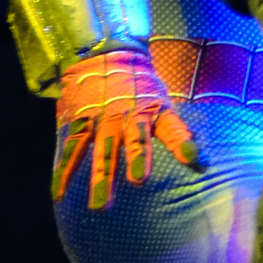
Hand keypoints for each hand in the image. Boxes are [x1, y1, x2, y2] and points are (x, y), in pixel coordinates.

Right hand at [52, 50, 198, 208]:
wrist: (101, 55)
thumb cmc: (139, 88)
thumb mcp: (161, 102)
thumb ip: (177, 133)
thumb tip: (203, 164)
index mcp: (154, 109)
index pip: (173, 128)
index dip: (184, 144)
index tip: (197, 162)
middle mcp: (129, 115)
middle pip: (135, 139)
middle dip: (138, 158)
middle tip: (140, 180)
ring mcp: (102, 119)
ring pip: (102, 150)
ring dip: (101, 178)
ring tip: (100, 207)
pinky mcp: (80, 123)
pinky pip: (71, 150)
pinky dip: (64, 172)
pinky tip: (59, 194)